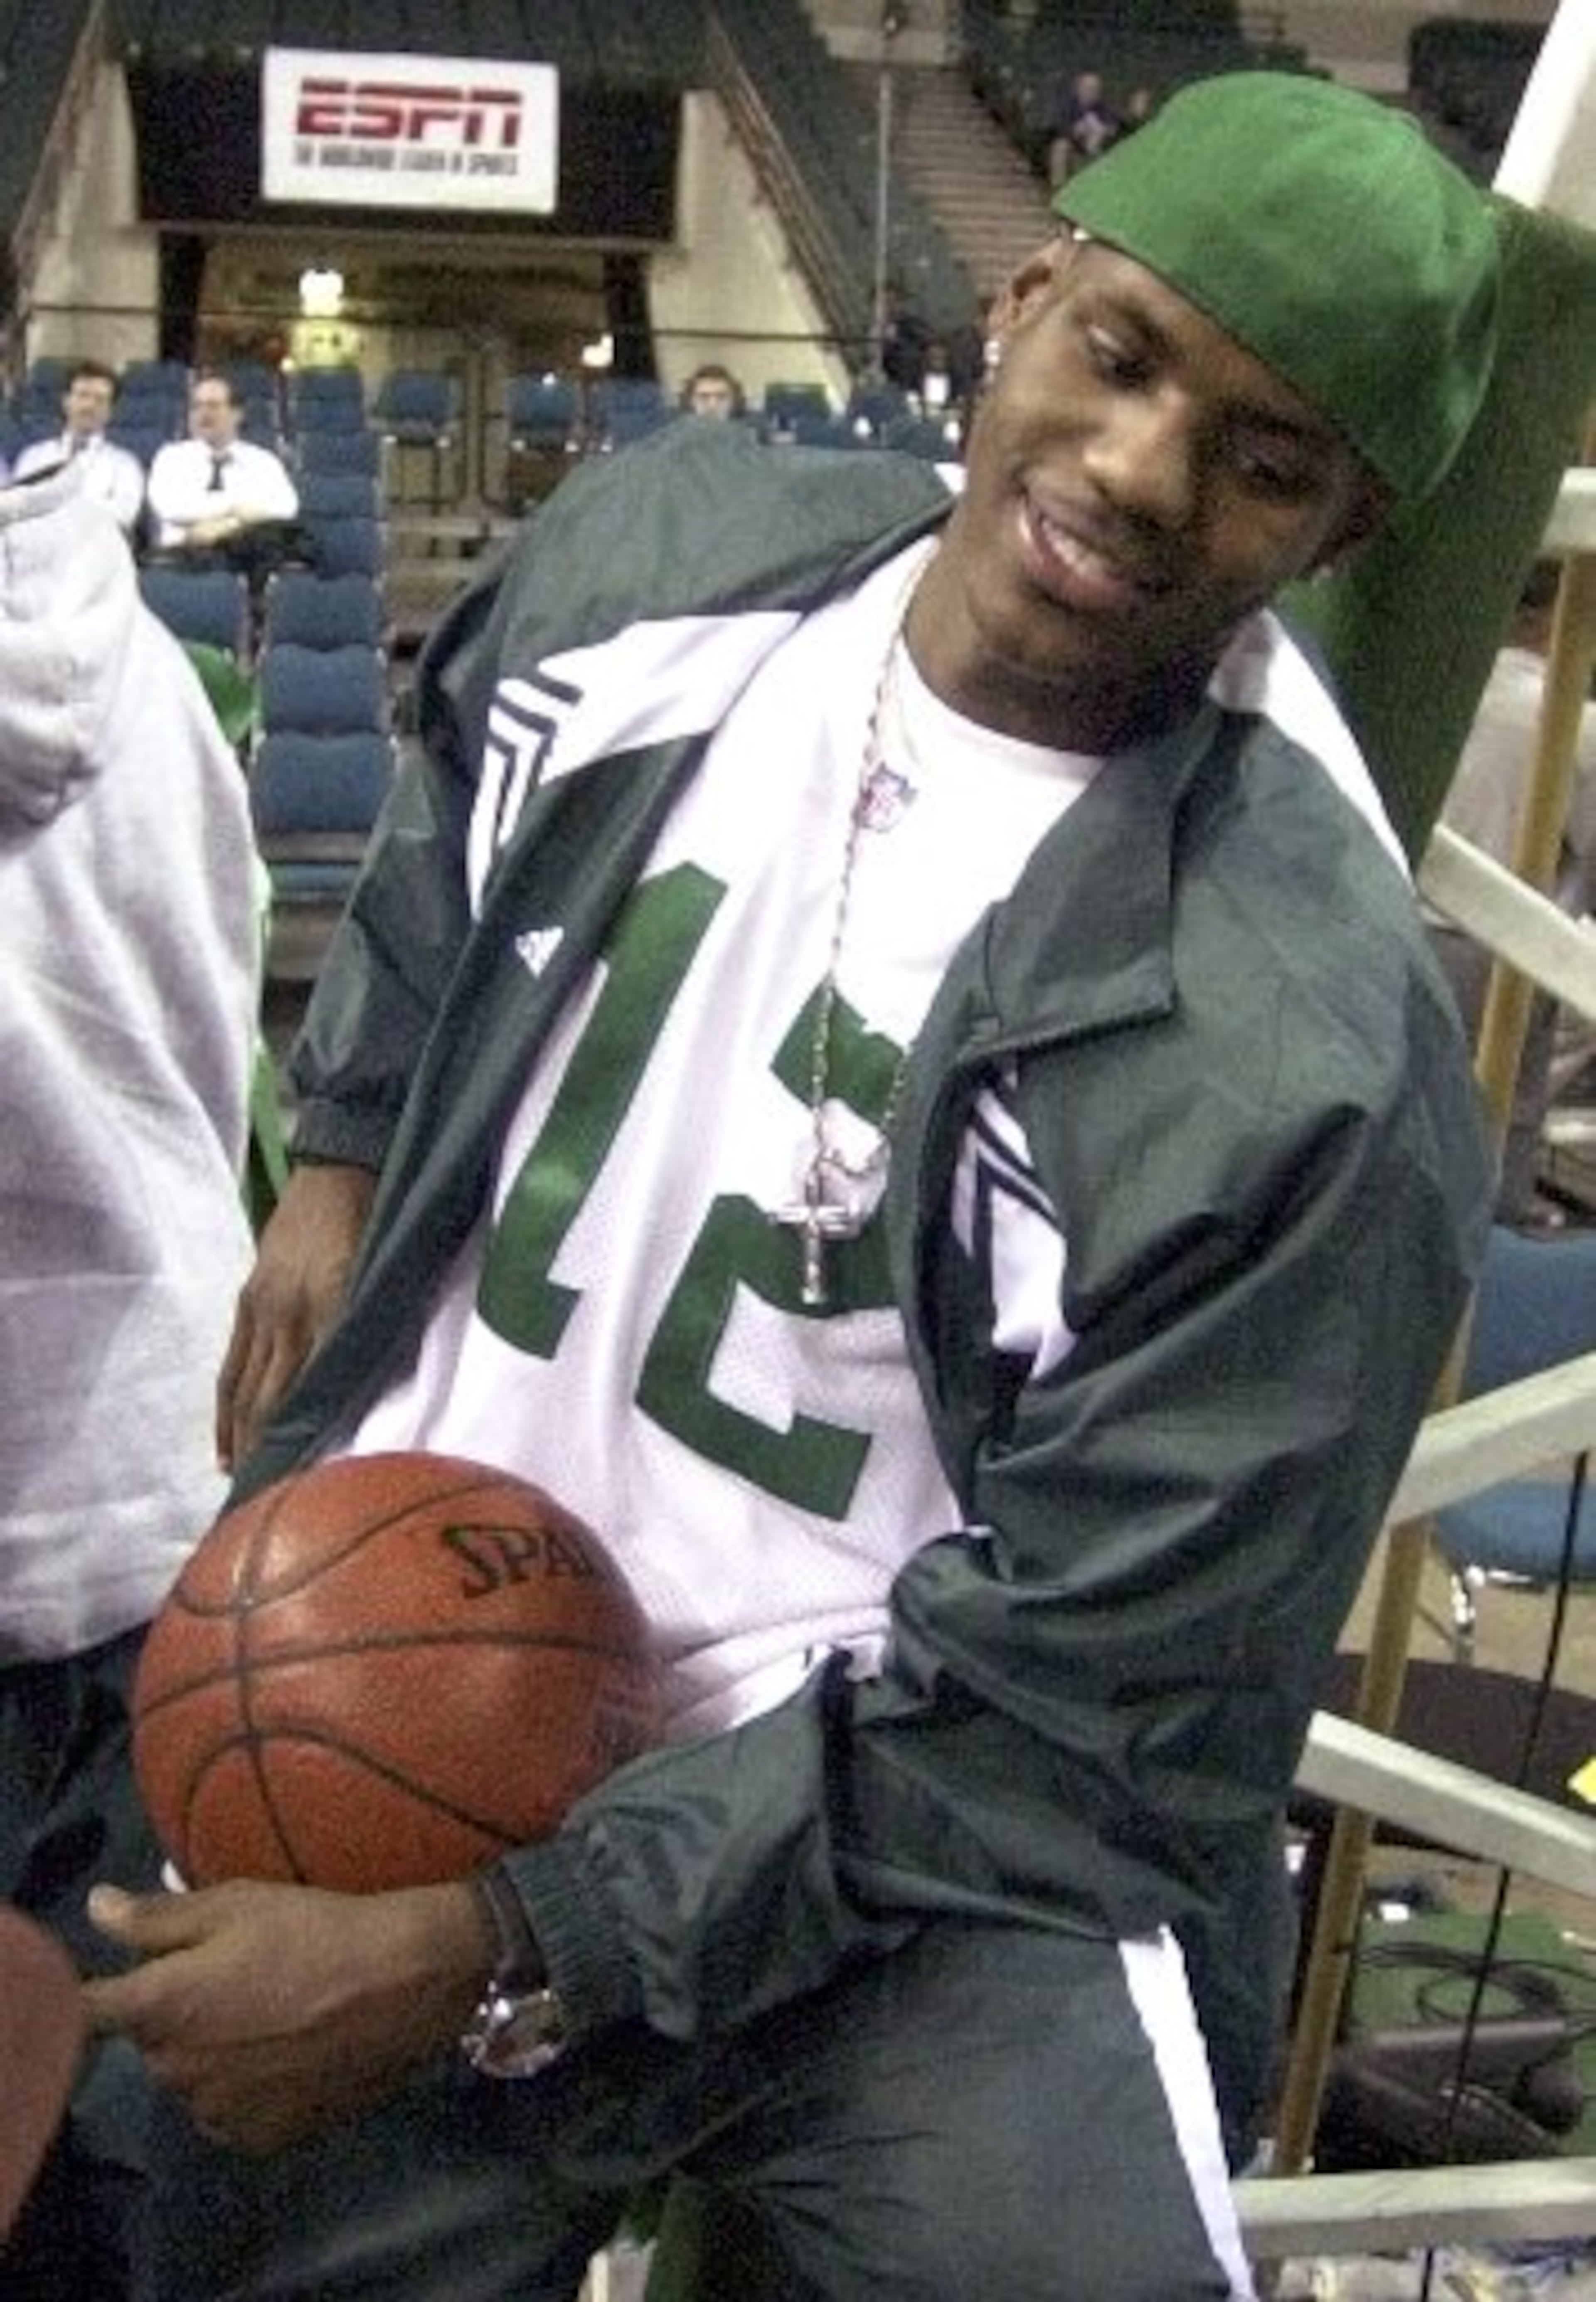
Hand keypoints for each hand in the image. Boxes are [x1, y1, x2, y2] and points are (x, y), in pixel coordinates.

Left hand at [83, 1876, 491, 2154]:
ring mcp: (216, 2112)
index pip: (89, 2013)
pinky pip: (228, 2110)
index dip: (92, 1997)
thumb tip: (97, 1909)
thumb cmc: (313, 1931)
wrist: (401, 1985)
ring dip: (209, 2053)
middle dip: (175, 2013)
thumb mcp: (235, 1904)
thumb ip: (155, 1917)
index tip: (119, 1983)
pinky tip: (286, 2052)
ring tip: (268, 2015)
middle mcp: (175, 2072)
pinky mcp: (258, 2138)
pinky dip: (244, 2087)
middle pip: (150, 2043)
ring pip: (191, 2077)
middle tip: (232, 1976)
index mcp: (161, 2009)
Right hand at [216, 1160, 377, 1470]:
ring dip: (243, 1443)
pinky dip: (227, 1411)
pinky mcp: (249, 1298)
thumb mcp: (394, 1275)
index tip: (311, 1489)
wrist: (343, 1162)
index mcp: (333, 1308)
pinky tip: (227, 1447)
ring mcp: (263, 1307)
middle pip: (272, 1401)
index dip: (308, 1440)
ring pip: (246, 1391)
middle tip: (270, 1509)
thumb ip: (379, 1332)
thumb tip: (373, 1393)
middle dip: (268, 1456)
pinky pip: (232, 1366)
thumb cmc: (386, 1221)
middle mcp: (289, 1313)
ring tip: (244, 1490)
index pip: (317, 1389)